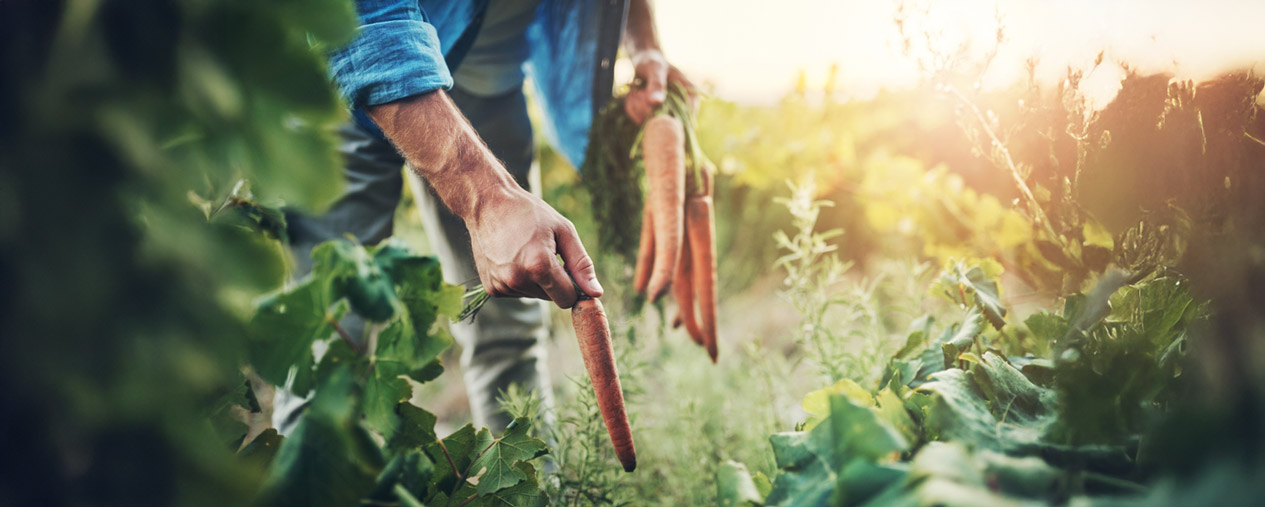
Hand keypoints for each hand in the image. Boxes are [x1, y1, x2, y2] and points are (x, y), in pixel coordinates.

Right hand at [466, 186, 601, 308]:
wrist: (488, 204)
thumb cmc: (530, 213)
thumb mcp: (563, 231)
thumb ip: (581, 265)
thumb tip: (596, 294)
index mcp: (539, 266)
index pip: (567, 298)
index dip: (573, 286)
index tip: (569, 269)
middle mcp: (518, 280)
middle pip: (551, 298)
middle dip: (554, 281)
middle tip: (543, 252)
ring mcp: (502, 286)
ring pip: (534, 295)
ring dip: (536, 280)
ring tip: (525, 252)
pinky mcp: (491, 288)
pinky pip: (518, 292)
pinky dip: (520, 280)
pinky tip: (512, 258)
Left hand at [624, 49, 696, 123]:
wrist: (644, 63)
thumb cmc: (653, 63)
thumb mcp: (655, 68)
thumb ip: (656, 84)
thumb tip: (655, 102)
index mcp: (691, 97)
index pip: (684, 117)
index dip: (666, 114)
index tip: (649, 101)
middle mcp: (682, 110)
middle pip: (666, 124)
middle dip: (646, 109)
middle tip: (638, 92)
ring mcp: (668, 116)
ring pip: (651, 125)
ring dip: (637, 108)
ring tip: (636, 91)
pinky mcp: (654, 119)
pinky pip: (641, 122)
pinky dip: (633, 110)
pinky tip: (634, 96)